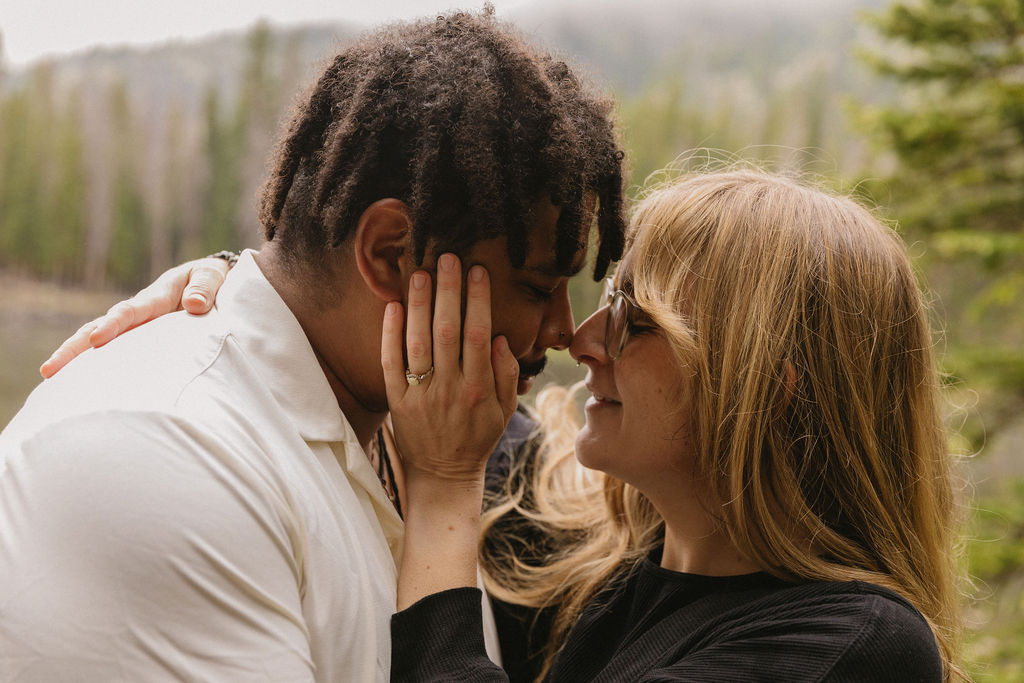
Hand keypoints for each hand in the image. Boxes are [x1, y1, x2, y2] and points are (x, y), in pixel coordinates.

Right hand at [40, 257, 230, 377]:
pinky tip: (80, 388)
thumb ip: (204, 287)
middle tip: (50, 369)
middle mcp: (139, 314)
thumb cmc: (212, 279)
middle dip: (74, 348)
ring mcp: (137, 329)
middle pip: (99, 329)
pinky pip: (116, 355)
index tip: (97, 340)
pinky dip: (96, 368)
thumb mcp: (211, 276)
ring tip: (50, 381)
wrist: (213, 282)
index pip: (129, 313)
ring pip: (100, 344)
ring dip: (76, 361)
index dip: (113, 325)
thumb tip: (194, 304)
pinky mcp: (141, 341)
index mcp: (156, 297)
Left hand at [381, 253, 519, 485]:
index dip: (477, 301)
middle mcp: (448, 389)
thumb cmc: (477, 437)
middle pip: (447, 332)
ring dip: (418, 305)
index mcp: (478, 389)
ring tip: (419, 273)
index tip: (477, 272)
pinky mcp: (396, 400)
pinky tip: (392, 307)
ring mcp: (420, 394)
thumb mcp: (504, 411)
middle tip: (447, 258)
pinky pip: (390, 363)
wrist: (443, 474)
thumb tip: (498, 338)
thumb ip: (505, 375)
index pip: (478, 335)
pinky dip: (390, 334)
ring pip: (417, 342)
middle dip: (447, 292)